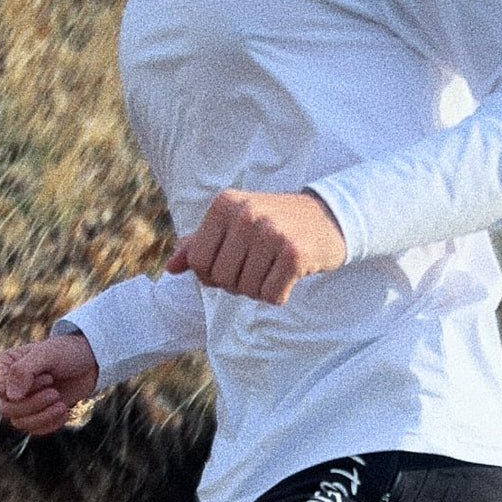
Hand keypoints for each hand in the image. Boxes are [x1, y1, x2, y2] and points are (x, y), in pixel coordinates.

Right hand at [0, 331, 98, 434]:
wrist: (90, 362)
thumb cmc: (67, 352)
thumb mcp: (46, 355)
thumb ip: (23, 371)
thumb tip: (10, 397)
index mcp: (4, 365)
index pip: (2, 391)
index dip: (25, 390)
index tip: (48, 378)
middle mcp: (8, 384)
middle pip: (8, 410)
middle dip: (34, 405)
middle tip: (55, 393)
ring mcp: (21, 400)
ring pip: (19, 422)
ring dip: (43, 416)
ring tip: (61, 405)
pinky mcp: (36, 412)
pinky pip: (34, 429)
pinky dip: (49, 424)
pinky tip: (64, 412)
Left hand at [165, 188, 345, 303]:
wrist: (330, 217)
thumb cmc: (275, 223)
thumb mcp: (234, 224)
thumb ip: (200, 243)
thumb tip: (171, 268)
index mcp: (225, 204)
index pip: (198, 261)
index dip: (212, 274)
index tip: (233, 264)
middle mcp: (246, 215)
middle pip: (220, 279)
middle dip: (237, 284)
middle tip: (258, 267)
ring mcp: (270, 233)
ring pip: (246, 290)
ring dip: (259, 290)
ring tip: (274, 268)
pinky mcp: (293, 253)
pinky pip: (271, 296)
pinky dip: (279, 295)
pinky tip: (289, 276)